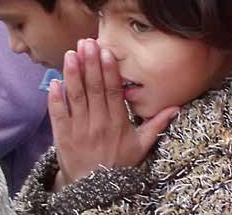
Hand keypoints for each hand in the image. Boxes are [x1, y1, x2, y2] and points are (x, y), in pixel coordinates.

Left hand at [48, 39, 178, 188]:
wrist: (95, 188)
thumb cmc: (119, 162)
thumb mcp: (142, 145)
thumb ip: (157, 125)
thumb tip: (176, 108)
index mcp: (117, 122)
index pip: (112, 91)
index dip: (109, 71)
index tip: (106, 52)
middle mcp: (98, 122)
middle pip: (94, 88)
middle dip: (90, 64)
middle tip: (87, 43)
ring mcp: (79, 128)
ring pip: (76, 97)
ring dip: (73, 74)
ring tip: (72, 54)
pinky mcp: (63, 135)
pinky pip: (58, 114)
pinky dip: (55, 98)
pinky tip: (54, 81)